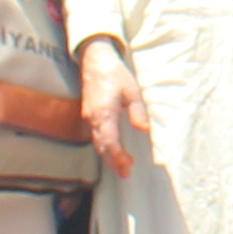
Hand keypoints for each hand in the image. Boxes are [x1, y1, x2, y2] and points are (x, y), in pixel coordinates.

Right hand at [77, 39, 151, 173]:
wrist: (95, 60)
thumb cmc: (115, 74)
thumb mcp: (132, 91)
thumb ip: (137, 112)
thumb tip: (144, 130)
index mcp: (104, 113)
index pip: (109, 143)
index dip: (118, 157)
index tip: (128, 167)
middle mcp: (93, 118)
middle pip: (101, 147)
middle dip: (113, 162)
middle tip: (126, 174)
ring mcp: (89, 116)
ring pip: (97, 142)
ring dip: (108, 156)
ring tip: (122, 167)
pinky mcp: (89, 114)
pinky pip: (95, 135)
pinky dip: (104, 146)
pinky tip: (112, 150)